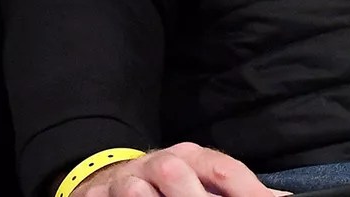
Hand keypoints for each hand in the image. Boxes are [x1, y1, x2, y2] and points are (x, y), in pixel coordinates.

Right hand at [73, 142, 279, 196]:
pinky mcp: (101, 195)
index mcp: (192, 157)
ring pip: (136, 189)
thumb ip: (236, 189)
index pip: (222, 169)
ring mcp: (128, 180)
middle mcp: (160, 163)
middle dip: (194, 196)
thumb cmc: (171, 184)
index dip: (248, 190)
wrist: (114, 178)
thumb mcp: (203, 179)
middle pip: (177, 172)